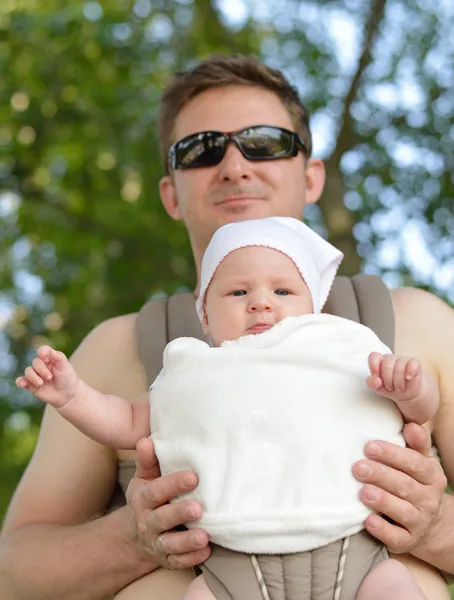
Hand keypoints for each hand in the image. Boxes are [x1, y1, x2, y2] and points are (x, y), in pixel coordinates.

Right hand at [15, 345, 78, 406]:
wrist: (67, 395)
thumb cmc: (67, 378)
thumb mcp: (66, 366)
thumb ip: (59, 357)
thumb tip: (49, 350)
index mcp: (50, 358)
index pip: (43, 351)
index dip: (43, 352)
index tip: (46, 359)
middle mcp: (42, 365)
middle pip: (35, 362)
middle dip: (41, 369)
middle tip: (50, 377)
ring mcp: (36, 375)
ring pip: (28, 371)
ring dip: (33, 377)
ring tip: (41, 383)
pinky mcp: (31, 385)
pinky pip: (21, 381)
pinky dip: (20, 381)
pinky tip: (22, 384)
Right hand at [127, 437, 209, 568]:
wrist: (134, 535)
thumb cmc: (148, 498)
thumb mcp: (144, 478)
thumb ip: (148, 461)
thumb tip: (147, 440)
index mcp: (143, 499)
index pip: (156, 491)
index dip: (173, 484)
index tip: (194, 477)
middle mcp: (148, 522)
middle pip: (163, 518)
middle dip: (180, 513)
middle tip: (198, 508)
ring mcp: (157, 542)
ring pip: (170, 544)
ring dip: (187, 541)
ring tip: (204, 536)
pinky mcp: (166, 559)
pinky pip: (178, 561)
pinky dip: (191, 558)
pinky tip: (206, 551)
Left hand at [352, 423, 447, 553]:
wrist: (432, 526)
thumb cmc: (417, 484)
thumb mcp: (421, 463)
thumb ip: (416, 444)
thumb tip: (411, 425)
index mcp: (431, 476)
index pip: (414, 463)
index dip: (392, 454)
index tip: (369, 446)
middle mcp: (428, 499)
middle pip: (405, 486)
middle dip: (380, 475)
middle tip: (358, 468)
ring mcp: (419, 522)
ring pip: (403, 512)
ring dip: (382, 501)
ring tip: (363, 492)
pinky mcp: (408, 541)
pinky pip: (396, 537)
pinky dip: (382, 530)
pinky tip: (368, 521)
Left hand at [367, 352, 421, 401]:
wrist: (407, 393)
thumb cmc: (390, 387)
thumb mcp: (378, 388)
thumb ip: (371, 383)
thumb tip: (376, 379)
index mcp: (379, 361)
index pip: (374, 356)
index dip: (373, 366)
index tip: (376, 376)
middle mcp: (390, 358)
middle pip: (387, 365)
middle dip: (388, 380)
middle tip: (390, 387)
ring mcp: (403, 359)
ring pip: (399, 367)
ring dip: (398, 381)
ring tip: (399, 387)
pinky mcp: (415, 363)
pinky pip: (412, 364)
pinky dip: (410, 372)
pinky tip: (408, 378)